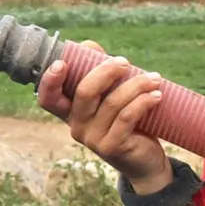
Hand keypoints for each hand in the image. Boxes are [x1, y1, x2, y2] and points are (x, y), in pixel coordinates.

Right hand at [39, 49, 171, 195]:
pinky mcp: (112, 146)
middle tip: (124, 62)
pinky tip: (156, 95)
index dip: (49, 81)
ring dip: (136, 85)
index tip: (61, 63)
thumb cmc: (127, 123)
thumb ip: (99, 72)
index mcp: (70, 112)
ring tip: (154, 78)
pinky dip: (143, 102)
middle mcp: (76, 126)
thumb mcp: (110, 96)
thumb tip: (88, 45)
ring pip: (112, 102)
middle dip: (105, 71)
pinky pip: (127, 117)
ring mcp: (92, 139)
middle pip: (84, 92)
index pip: (48, 98)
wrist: (144, 161)